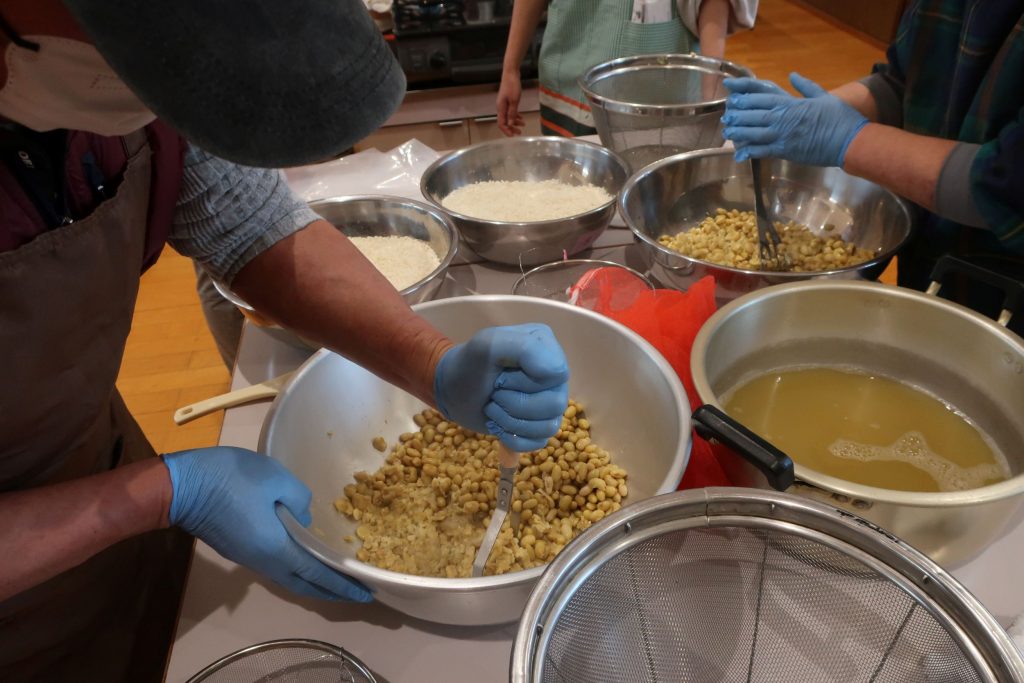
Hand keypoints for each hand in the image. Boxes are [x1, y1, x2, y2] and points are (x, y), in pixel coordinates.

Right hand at [163, 447, 371, 601]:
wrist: (182, 487)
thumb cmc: (231, 479)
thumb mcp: (275, 478)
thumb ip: (299, 498)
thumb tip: (303, 517)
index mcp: (277, 548)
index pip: (317, 574)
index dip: (343, 584)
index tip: (365, 593)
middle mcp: (264, 561)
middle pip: (303, 585)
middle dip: (331, 591)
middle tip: (354, 592)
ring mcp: (250, 557)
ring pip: (288, 578)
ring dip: (313, 582)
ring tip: (335, 579)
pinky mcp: (240, 548)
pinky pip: (277, 568)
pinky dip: (297, 570)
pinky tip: (305, 559)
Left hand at [434, 324, 569, 451]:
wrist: (452, 391)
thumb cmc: (469, 365)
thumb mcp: (489, 344)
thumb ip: (524, 347)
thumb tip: (557, 373)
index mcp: (547, 348)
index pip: (556, 375)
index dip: (526, 382)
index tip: (500, 377)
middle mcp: (555, 376)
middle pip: (556, 404)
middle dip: (514, 404)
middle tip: (494, 394)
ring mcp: (550, 403)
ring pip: (549, 427)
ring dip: (511, 421)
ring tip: (493, 407)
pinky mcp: (539, 428)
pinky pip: (538, 443)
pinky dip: (512, 437)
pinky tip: (498, 425)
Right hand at [497, 70, 524, 135]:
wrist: (511, 73)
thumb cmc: (512, 86)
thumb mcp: (514, 101)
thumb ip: (512, 113)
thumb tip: (510, 124)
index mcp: (500, 108)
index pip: (501, 124)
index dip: (507, 131)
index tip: (513, 136)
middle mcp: (500, 107)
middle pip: (504, 121)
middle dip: (511, 128)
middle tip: (519, 132)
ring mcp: (503, 104)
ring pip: (508, 117)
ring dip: (514, 122)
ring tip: (523, 125)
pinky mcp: (507, 100)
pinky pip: (510, 111)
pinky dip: (515, 115)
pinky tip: (521, 117)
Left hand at [721, 73, 868, 166]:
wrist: (849, 140)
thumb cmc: (839, 118)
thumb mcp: (823, 96)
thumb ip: (806, 85)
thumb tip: (793, 74)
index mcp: (791, 103)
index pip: (762, 98)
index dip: (745, 97)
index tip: (733, 96)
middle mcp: (783, 118)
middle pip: (754, 115)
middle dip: (738, 116)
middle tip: (726, 117)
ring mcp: (783, 135)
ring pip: (754, 133)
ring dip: (739, 133)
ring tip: (727, 134)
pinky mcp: (786, 151)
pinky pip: (763, 151)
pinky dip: (750, 152)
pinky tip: (739, 154)